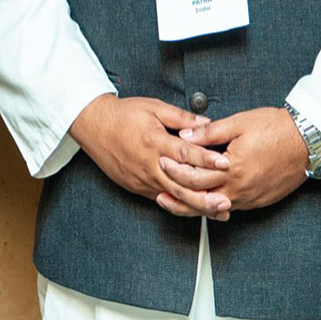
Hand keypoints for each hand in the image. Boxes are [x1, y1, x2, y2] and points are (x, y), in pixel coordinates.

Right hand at [68, 94, 230, 219]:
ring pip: (173, 197)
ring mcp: (142, 179)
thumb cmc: (122, 115)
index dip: (206, 159)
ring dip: (197, 206)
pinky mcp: (137, 187)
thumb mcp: (153, 108)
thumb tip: (206, 123)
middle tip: (226, 201)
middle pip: (181, 185)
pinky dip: (179, 205)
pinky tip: (194, 209)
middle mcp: (149, 164)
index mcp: (154, 142)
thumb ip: (181, 117)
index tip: (225, 164)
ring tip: (218, 212)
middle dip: (206, 196)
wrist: (94, 126)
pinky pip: (161, 199)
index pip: (185, 154)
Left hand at [168, 106, 308, 210]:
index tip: (162, 163)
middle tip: (160, 189)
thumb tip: (184, 136)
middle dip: (178, 194)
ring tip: (175, 202)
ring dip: (194, 206)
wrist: (308, 141)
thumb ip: (208, 132)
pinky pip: (231, 208)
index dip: (176, 171)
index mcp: (233, 168)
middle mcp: (241, 188)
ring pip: (215, 208)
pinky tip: (204, 202)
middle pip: (201, 198)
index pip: (195, 176)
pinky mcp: (259, 201)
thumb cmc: (276, 129)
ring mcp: (251, 198)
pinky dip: (214, 206)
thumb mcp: (238, 123)